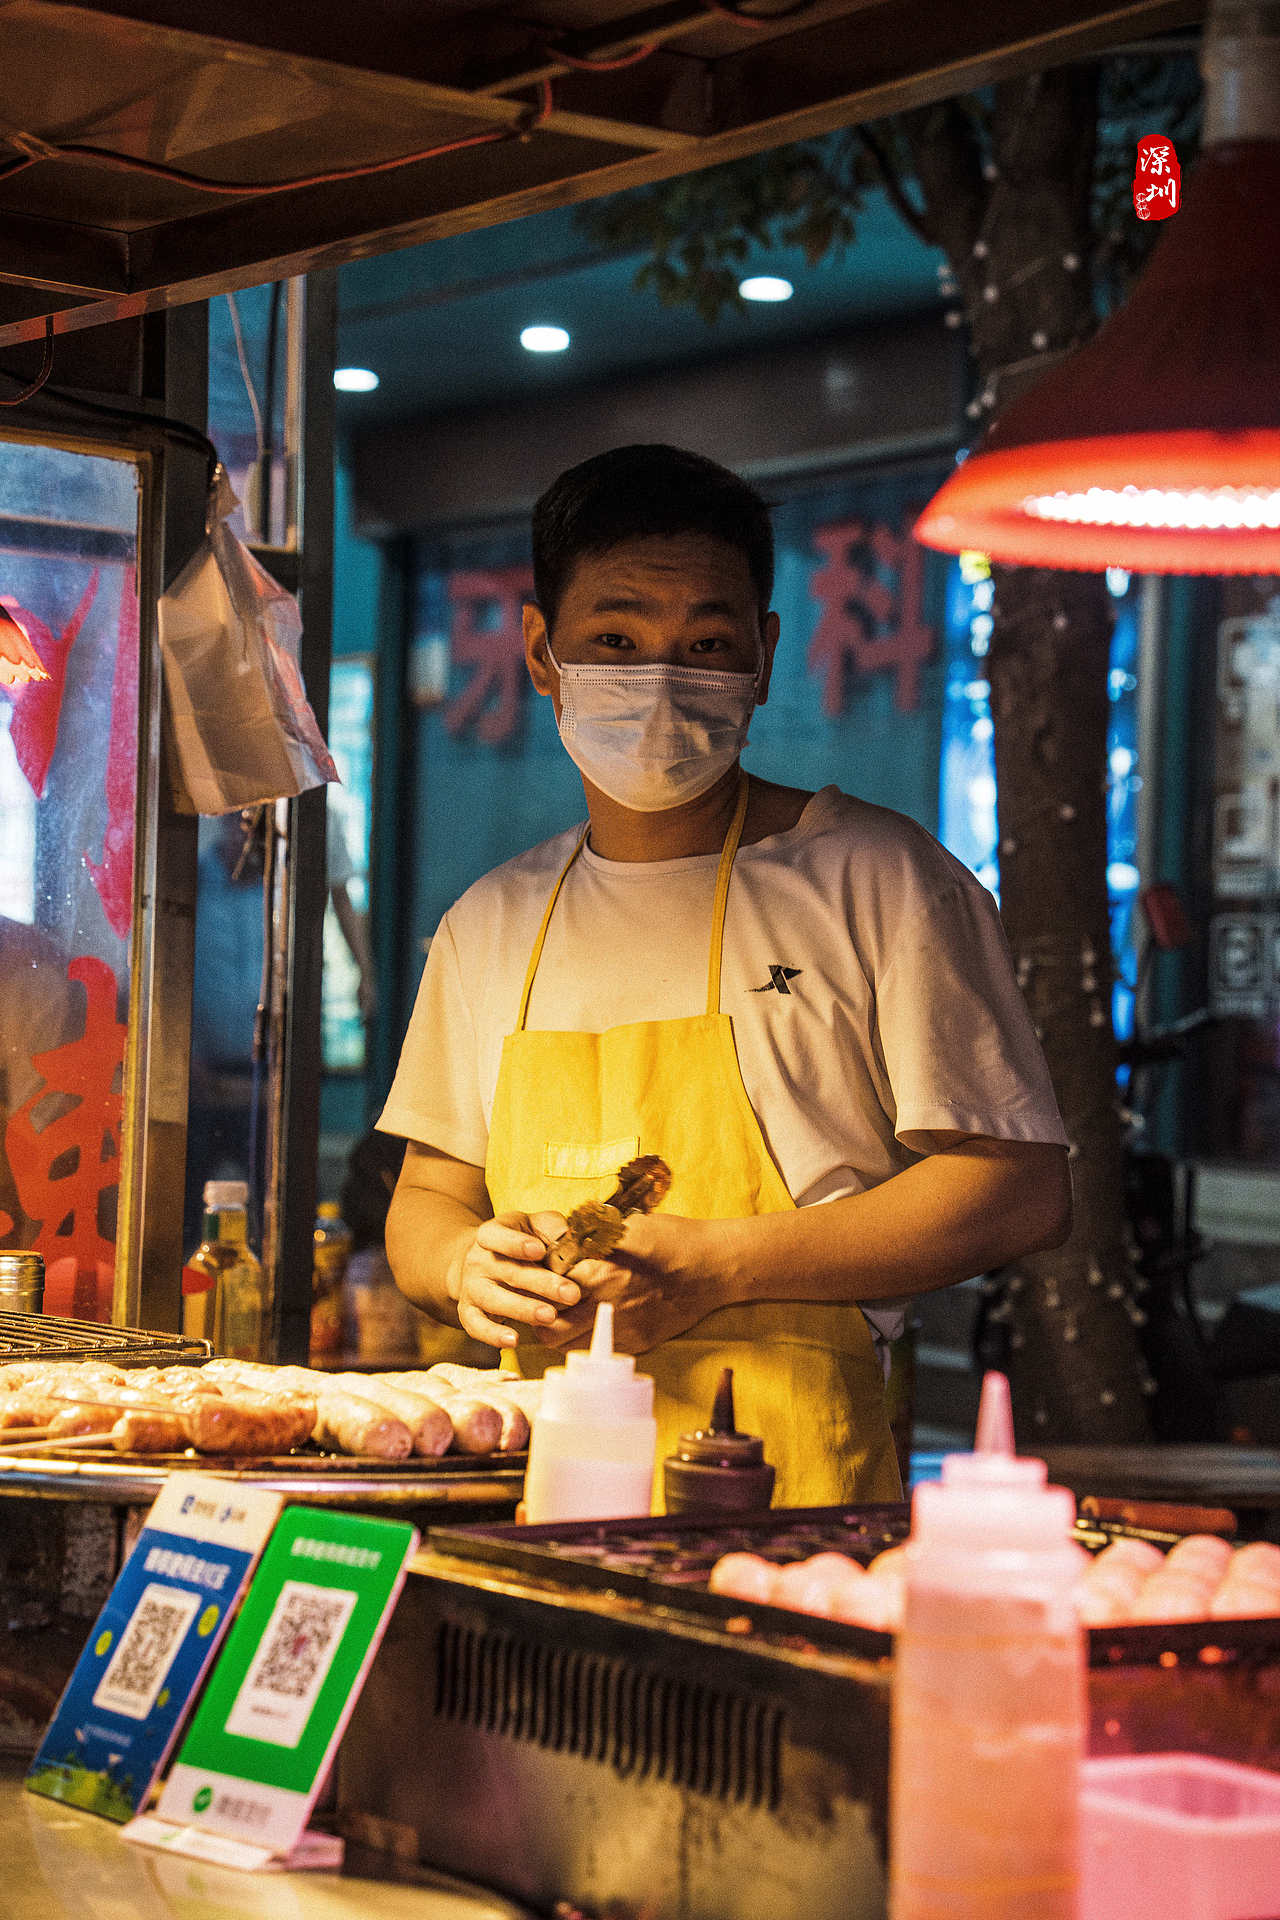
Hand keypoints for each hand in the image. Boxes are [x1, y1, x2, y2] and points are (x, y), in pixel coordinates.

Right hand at [452, 1210, 581, 1347]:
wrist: (479, 1261)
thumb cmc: (518, 1242)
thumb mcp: (532, 1225)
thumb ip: (551, 1228)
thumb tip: (568, 1240)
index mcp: (492, 1234)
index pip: (499, 1236)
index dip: (517, 1243)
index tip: (540, 1250)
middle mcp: (477, 1260)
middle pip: (508, 1271)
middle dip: (541, 1283)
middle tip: (571, 1294)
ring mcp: (471, 1287)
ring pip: (493, 1299)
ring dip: (522, 1310)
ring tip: (550, 1317)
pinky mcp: (468, 1311)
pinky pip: (476, 1326)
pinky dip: (492, 1335)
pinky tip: (513, 1341)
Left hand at [535, 1212, 733, 1353]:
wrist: (714, 1267)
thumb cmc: (673, 1239)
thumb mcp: (629, 1227)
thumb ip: (594, 1239)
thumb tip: (565, 1242)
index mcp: (600, 1271)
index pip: (547, 1287)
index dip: (539, 1281)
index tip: (541, 1276)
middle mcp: (607, 1305)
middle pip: (549, 1326)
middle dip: (541, 1315)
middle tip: (546, 1302)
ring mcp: (623, 1328)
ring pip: (568, 1346)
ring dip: (561, 1332)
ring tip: (566, 1315)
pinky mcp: (637, 1341)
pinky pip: (598, 1351)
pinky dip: (587, 1341)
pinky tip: (593, 1323)